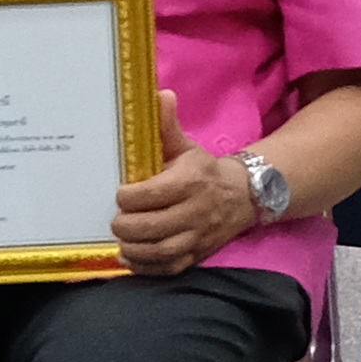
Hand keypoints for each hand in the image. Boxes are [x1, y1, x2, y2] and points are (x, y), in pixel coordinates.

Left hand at [109, 108, 247, 274]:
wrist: (245, 196)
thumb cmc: (203, 171)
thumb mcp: (186, 147)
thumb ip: (167, 125)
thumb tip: (159, 94)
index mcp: (191, 181)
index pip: (150, 194)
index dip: (127, 197)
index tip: (121, 193)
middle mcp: (197, 211)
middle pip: (151, 226)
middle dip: (125, 225)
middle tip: (116, 220)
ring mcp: (198, 236)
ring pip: (159, 251)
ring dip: (133, 249)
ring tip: (121, 240)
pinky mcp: (198, 254)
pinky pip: (168, 267)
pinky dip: (146, 267)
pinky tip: (132, 258)